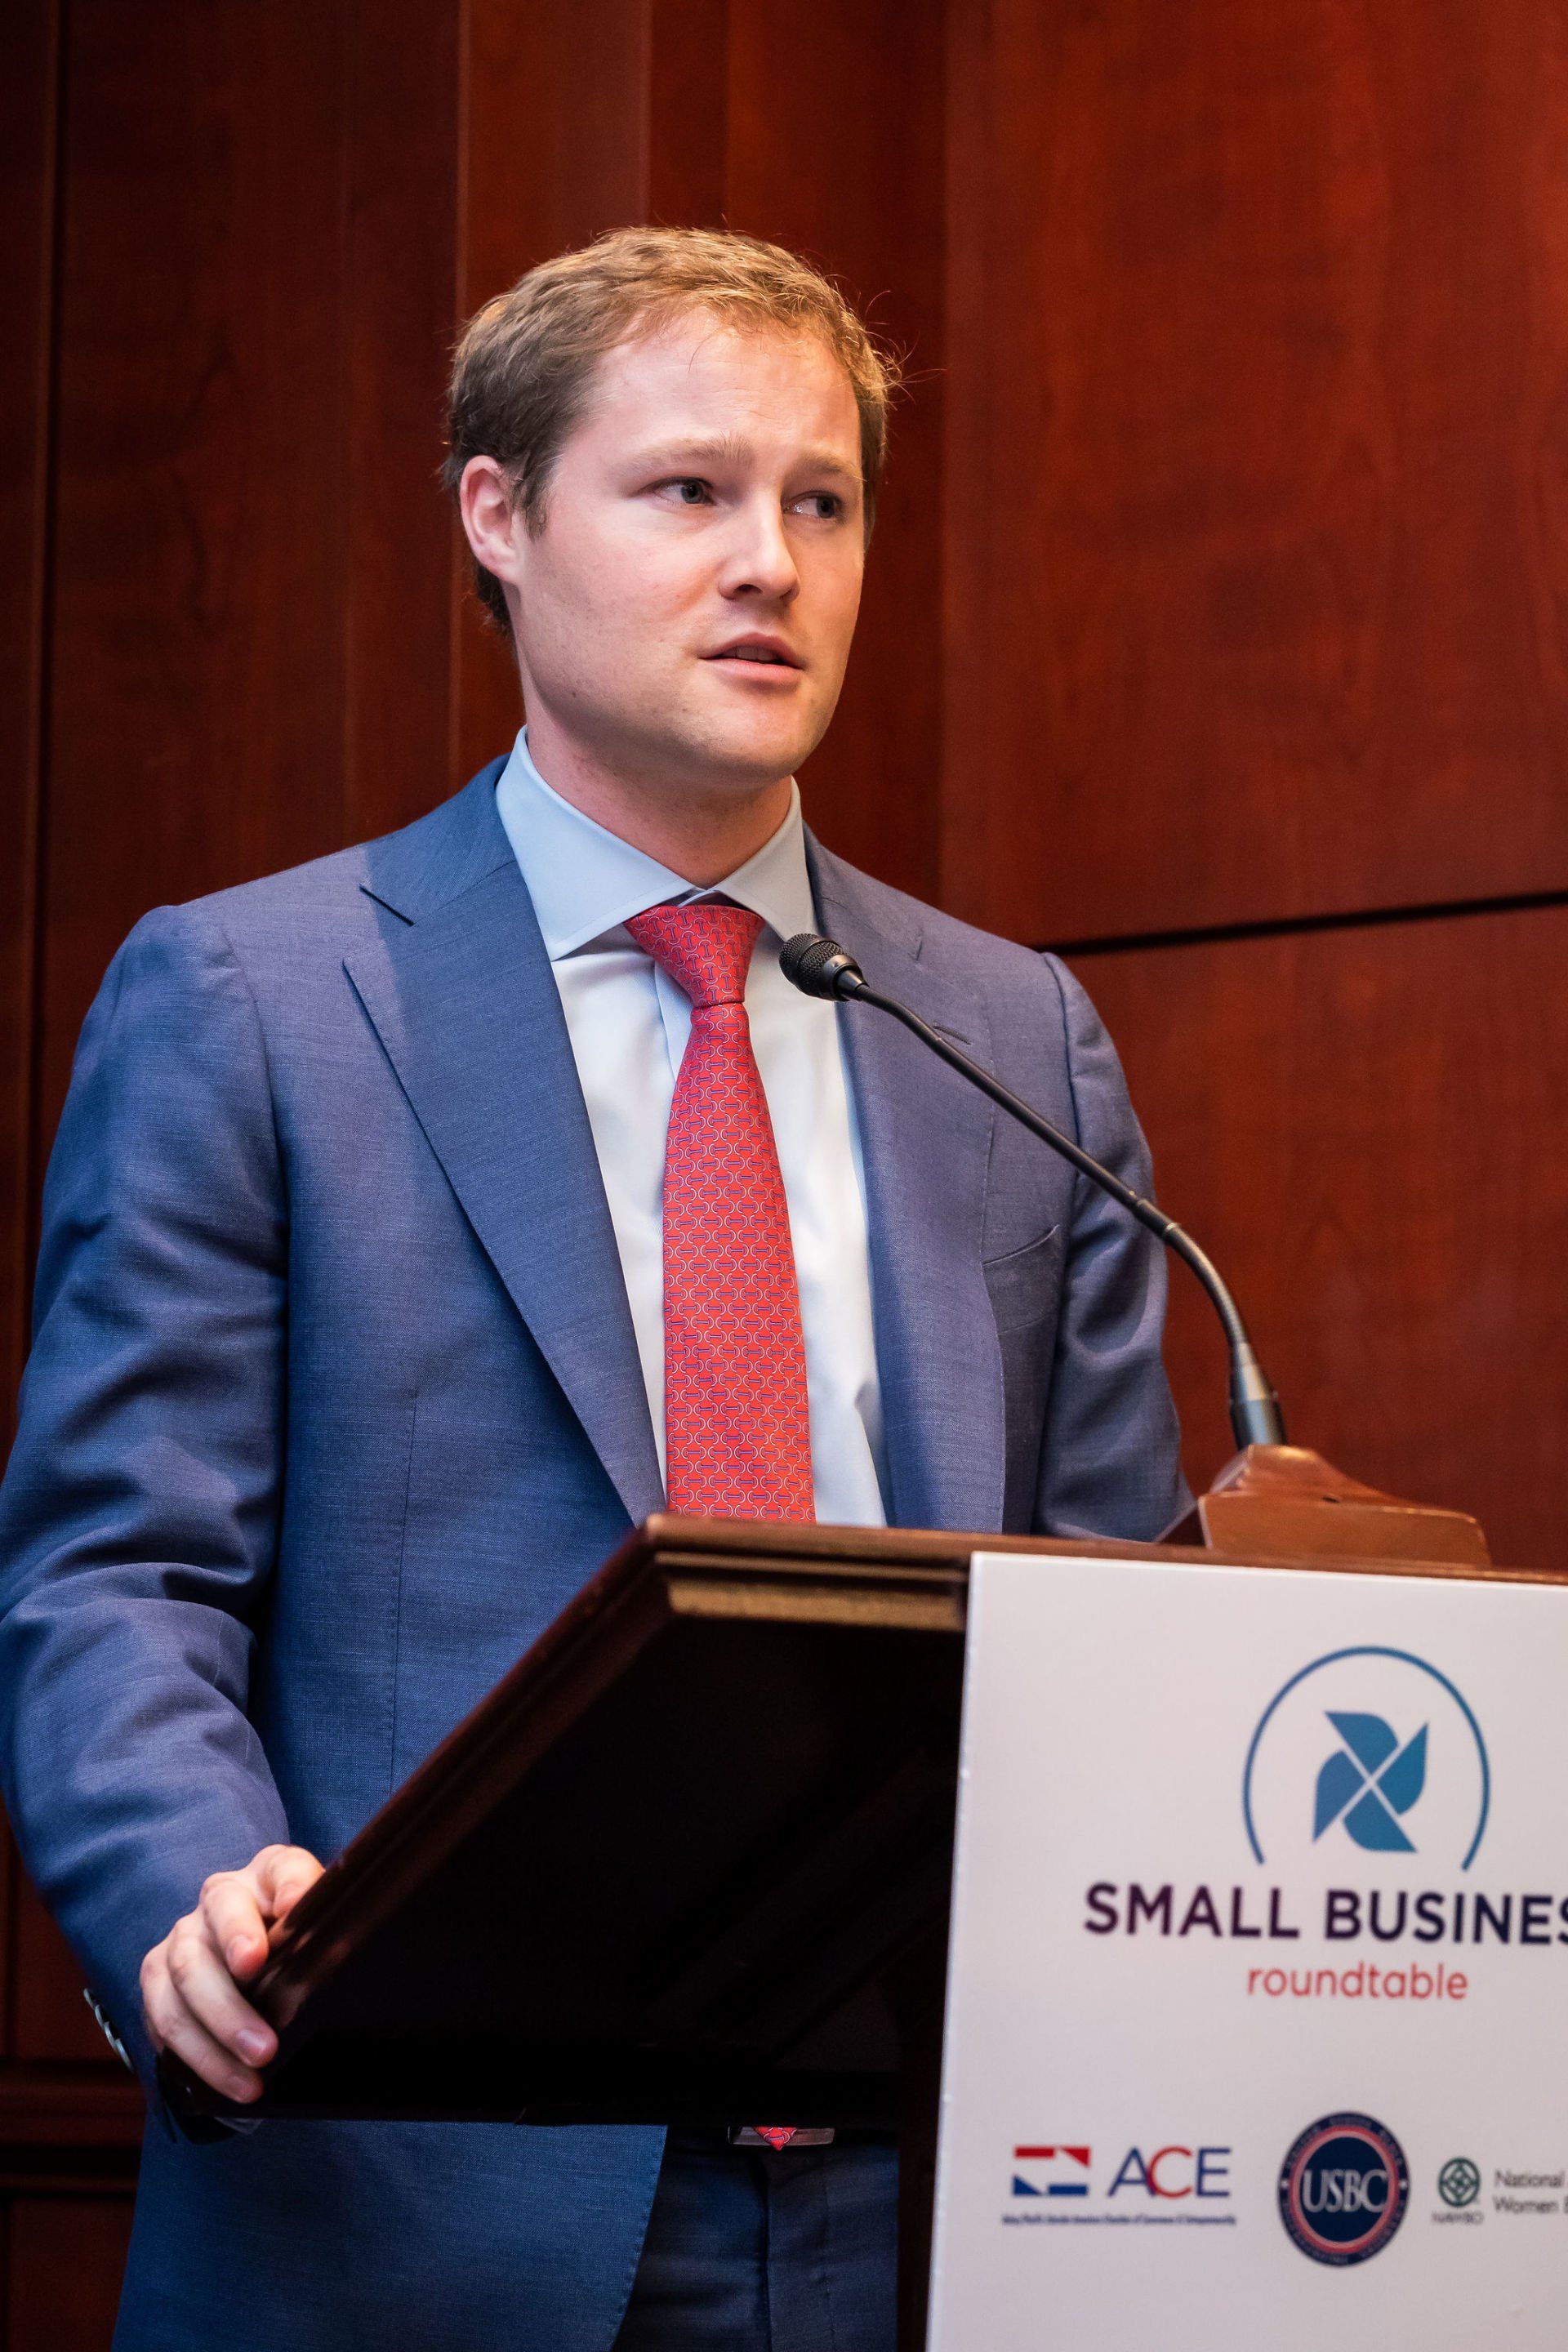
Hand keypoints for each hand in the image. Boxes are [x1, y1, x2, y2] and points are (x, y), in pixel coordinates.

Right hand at [139, 1842, 321, 2101]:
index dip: (291, 1888)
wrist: (250, 1961)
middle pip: (216, 1933)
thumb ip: (333, 1934)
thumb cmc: (296, 1947)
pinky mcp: (158, 1976)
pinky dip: (195, 2056)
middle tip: (265, 2044)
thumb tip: (346, 1953)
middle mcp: (221, 1896)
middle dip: (237, 1994)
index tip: (294, 1913)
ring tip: (252, 2077)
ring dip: (217, 2035)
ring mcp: (184, 1935)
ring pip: (185, 1979)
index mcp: (269, 1874)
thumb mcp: (320, 1933)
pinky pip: (163, 2018)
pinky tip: (224, 2084)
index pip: (283, 1869)